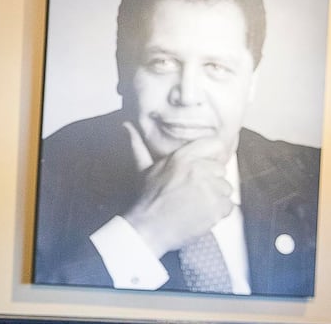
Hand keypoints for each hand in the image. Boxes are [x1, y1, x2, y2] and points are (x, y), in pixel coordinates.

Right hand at [122, 123, 233, 257]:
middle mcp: (198, 169)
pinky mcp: (216, 207)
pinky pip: (228, 206)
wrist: (149, 228)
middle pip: (220, 169)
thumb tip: (126, 126)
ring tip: (196, 204)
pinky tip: (202, 214)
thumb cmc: (147, 199)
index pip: (214, 144)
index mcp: (183, 157)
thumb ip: (139, 145)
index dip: (212, 156)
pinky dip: (218, 212)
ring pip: (225, 189)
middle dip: (211, 181)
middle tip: (193, 192)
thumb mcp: (143, 169)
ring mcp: (209, 188)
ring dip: (215, 198)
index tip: (207, 166)